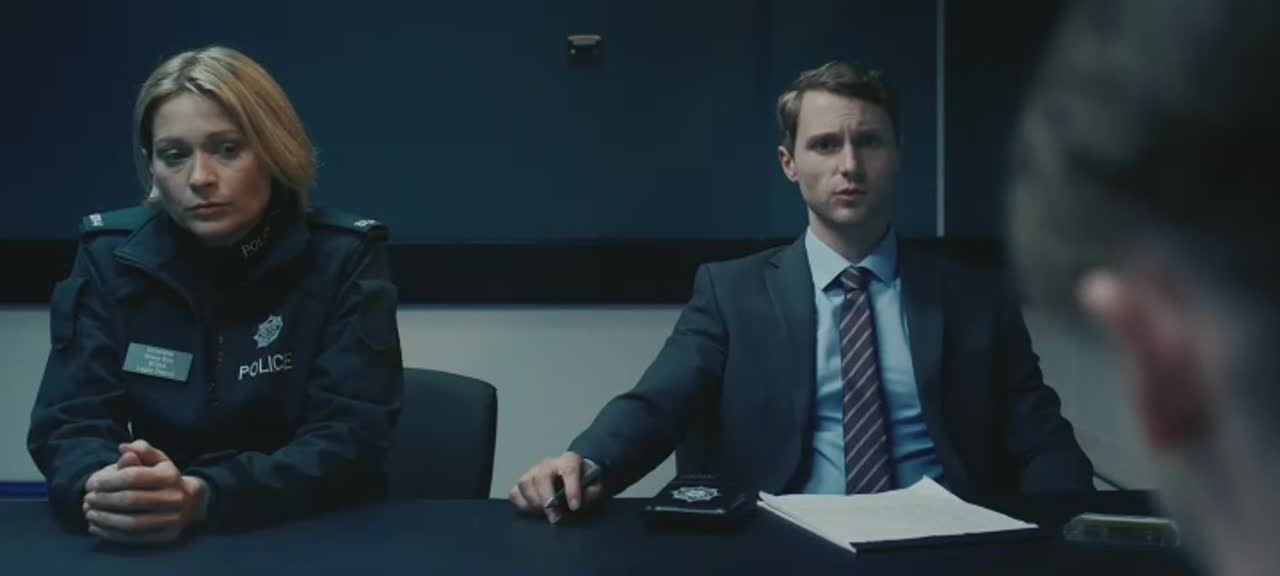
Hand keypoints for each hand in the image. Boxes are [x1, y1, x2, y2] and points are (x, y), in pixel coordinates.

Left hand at [81, 440, 209, 543]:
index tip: (90, 484)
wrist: (190, 502)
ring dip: (105, 519)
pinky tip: (96, 527)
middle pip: (131, 500)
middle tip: (87, 499)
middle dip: (104, 500)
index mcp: (170, 476)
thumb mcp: (157, 460)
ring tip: (89, 513)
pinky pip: (134, 538)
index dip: (108, 481)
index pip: (133, 477)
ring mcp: (173, 520)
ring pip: (132, 522)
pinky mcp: (167, 537)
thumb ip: (141, 450)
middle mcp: (175, 498)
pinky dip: (111, 534)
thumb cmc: (165, 478)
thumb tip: (123, 448)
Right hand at [510, 452, 603, 523]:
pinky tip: (533, 511)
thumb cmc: (584, 483)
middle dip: (547, 499)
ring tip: (545, 514)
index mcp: (569, 460)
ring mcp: (532, 472)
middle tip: (555, 518)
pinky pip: (515, 493)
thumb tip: (578, 503)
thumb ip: (591, 493)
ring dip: (534, 502)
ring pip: (525, 483)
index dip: (571, 489)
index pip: (569, 470)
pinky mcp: (522, 484)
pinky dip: (522, 505)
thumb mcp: (595, 487)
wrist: (573, 478)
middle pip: (541, 476)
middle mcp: (548, 464)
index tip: (575, 507)